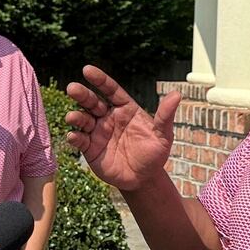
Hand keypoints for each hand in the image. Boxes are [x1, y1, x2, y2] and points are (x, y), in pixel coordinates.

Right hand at [64, 65, 179, 192]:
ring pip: (83, 119)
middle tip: (72, 88)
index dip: (100, 80)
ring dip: (76, 116)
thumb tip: (177, 94)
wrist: (144, 179)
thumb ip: (165, 116)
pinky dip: (74, 137)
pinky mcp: (90, 149)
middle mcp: (108, 117)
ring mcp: (98, 132)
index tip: (87, 70)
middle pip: (92, 102)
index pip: (111, 90)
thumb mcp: (163, 135)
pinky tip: (73, 136)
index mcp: (125, 108)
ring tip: (72, 116)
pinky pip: (80, 141)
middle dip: (82, 95)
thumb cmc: (155, 154)